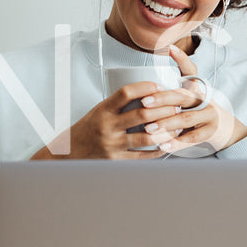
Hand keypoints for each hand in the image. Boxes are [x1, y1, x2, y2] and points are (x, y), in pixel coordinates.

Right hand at [30, 78, 198, 159]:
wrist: (69, 153)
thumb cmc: (87, 130)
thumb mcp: (98, 111)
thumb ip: (119, 105)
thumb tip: (148, 95)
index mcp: (102, 109)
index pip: (126, 92)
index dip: (145, 87)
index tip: (160, 86)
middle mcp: (107, 126)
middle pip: (142, 114)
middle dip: (164, 109)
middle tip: (178, 106)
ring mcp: (112, 144)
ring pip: (147, 137)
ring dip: (166, 131)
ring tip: (177, 125)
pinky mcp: (116, 160)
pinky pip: (143, 156)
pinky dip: (158, 150)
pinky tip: (167, 145)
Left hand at [151, 43, 246, 156]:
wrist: (223, 129)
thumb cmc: (195, 111)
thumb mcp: (187, 98)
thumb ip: (171, 91)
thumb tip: (147, 77)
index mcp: (195, 88)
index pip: (191, 69)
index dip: (182, 58)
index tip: (170, 49)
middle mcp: (203, 99)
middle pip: (183, 96)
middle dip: (162, 99)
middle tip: (144, 102)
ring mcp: (209, 115)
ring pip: (186, 118)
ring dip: (166, 124)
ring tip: (149, 129)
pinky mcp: (210, 132)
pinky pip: (192, 138)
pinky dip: (176, 143)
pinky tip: (162, 145)